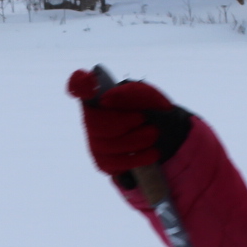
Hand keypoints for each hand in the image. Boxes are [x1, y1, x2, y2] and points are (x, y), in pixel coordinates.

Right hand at [65, 70, 193, 176]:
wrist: (167, 136)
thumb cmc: (152, 110)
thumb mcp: (149, 97)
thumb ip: (130, 93)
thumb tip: (104, 99)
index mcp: (101, 95)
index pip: (79, 86)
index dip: (79, 84)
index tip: (88, 82)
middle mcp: (92, 119)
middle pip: (94, 123)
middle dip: (121, 123)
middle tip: (144, 119)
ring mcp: (95, 142)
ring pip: (106, 146)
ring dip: (135, 140)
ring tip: (153, 135)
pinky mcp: (104, 163)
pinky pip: (114, 164)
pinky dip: (136, 158)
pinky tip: (151, 153)